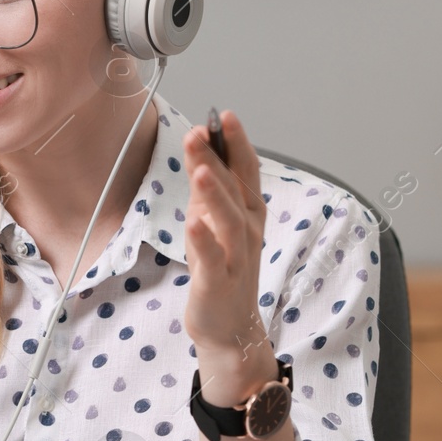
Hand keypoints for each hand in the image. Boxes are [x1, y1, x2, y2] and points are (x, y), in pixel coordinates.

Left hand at [182, 110, 270, 403]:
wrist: (227, 326)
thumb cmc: (220, 269)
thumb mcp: (210, 223)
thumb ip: (206, 189)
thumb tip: (199, 151)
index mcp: (248, 212)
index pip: (245, 171)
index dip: (236, 143)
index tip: (223, 114)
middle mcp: (248, 231)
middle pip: (237, 189)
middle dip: (221, 158)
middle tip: (204, 129)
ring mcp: (236, 257)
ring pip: (229, 221)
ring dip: (216, 194)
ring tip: (202, 168)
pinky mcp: (219, 283)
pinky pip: (213, 259)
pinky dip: (204, 241)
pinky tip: (193, 223)